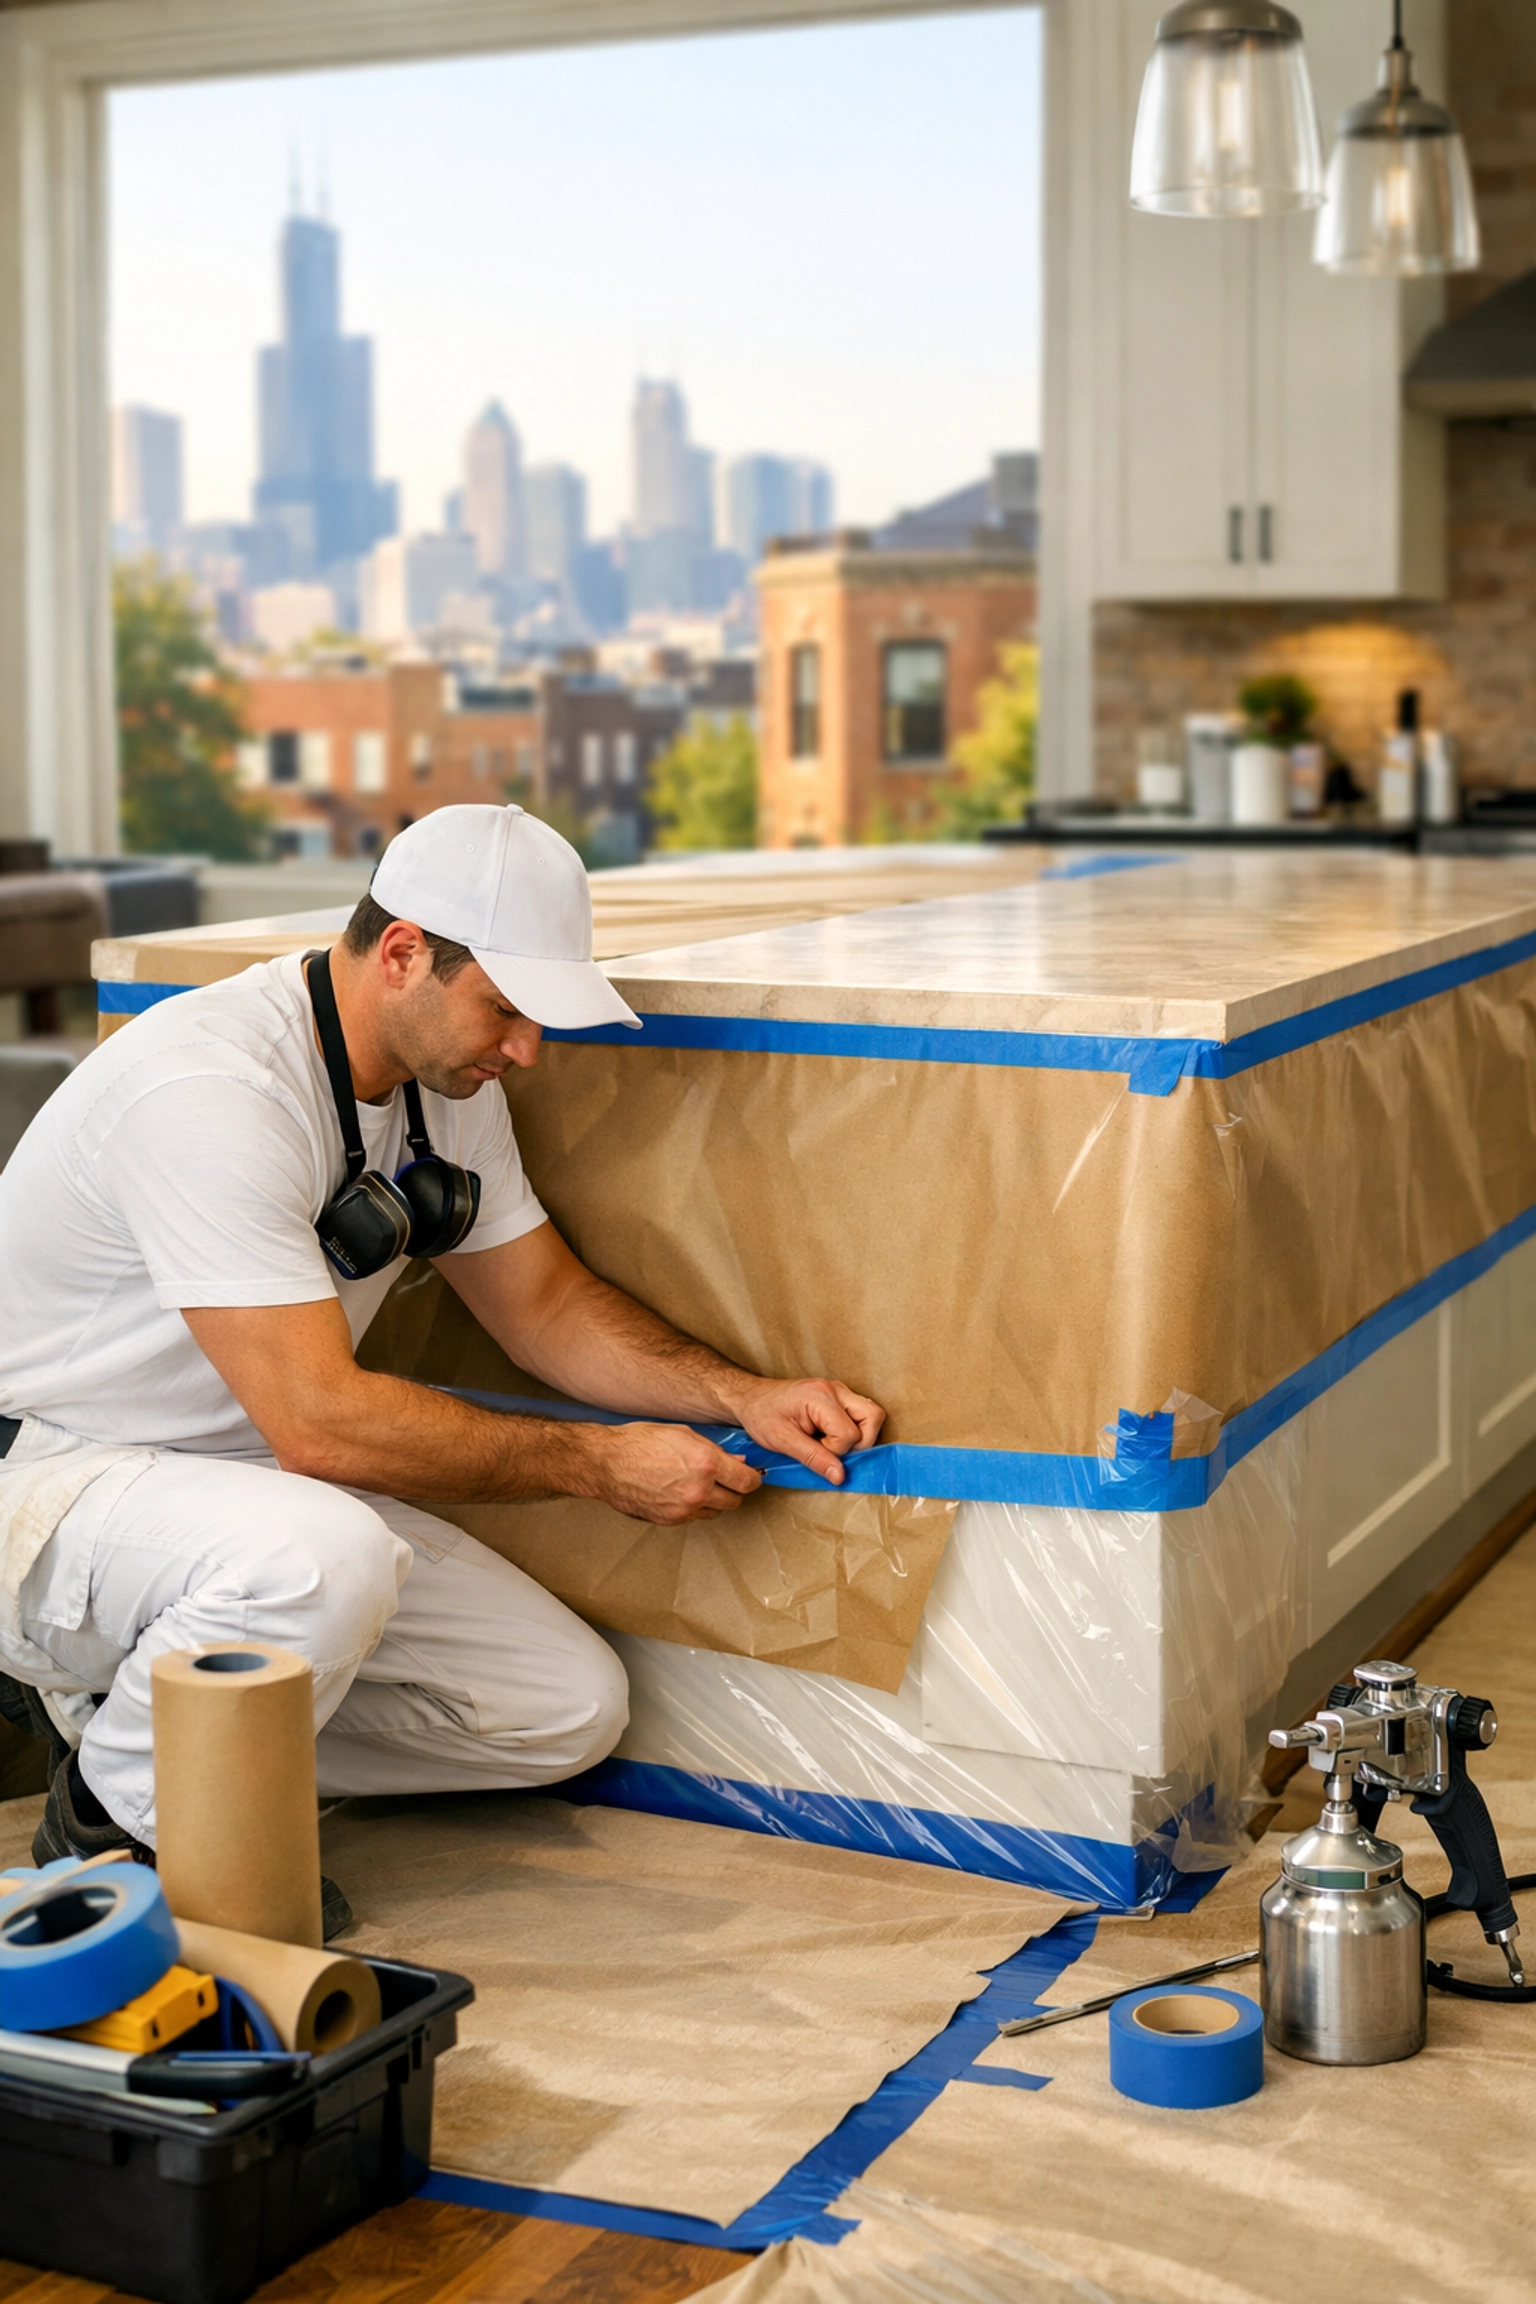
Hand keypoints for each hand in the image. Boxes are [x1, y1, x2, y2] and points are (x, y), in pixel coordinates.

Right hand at [587, 1421, 762, 1524]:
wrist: (607, 1464)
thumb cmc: (640, 1443)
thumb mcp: (683, 1435)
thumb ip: (715, 1451)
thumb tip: (735, 1463)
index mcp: (706, 1464)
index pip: (747, 1481)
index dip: (752, 1478)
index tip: (750, 1476)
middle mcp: (699, 1490)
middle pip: (735, 1501)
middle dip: (733, 1490)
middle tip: (725, 1480)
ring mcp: (685, 1509)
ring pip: (716, 1512)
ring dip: (714, 1501)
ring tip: (699, 1484)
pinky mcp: (671, 1520)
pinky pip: (694, 1517)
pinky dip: (694, 1507)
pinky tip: (681, 1492)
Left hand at [735, 1377, 884, 1486]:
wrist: (750, 1399)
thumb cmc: (761, 1415)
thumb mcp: (782, 1440)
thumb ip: (813, 1458)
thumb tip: (840, 1476)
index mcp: (819, 1397)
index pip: (849, 1433)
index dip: (835, 1451)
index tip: (814, 1451)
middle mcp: (835, 1390)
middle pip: (873, 1416)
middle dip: (859, 1442)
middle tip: (830, 1449)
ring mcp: (839, 1391)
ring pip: (872, 1415)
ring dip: (859, 1436)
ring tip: (830, 1443)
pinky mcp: (838, 1397)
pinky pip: (861, 1414)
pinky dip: (852, 1430)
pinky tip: (829, 1436)